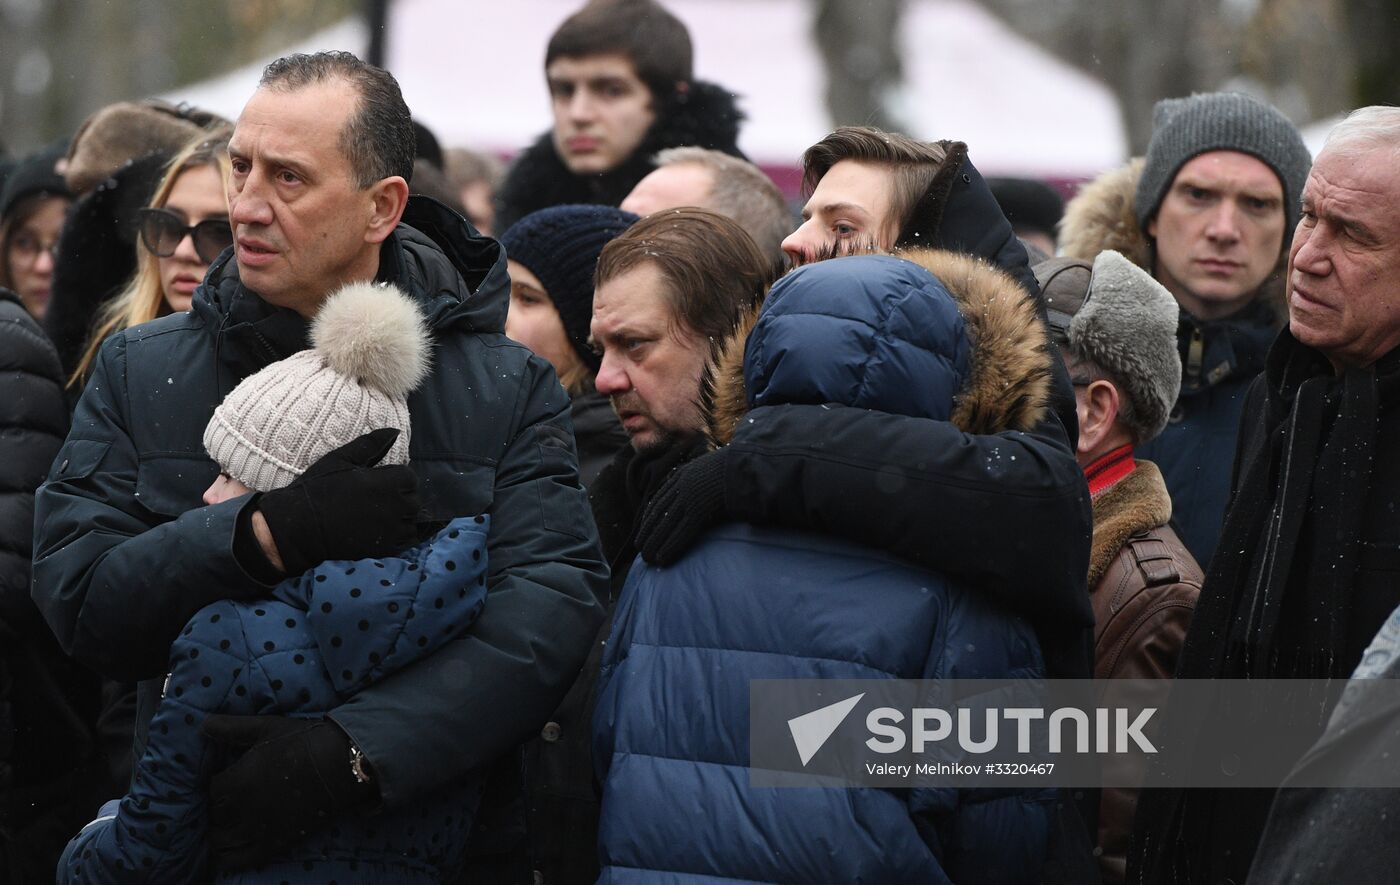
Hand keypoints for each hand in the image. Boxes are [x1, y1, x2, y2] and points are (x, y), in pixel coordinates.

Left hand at [201, 715, 375, 869]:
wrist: (340, 766)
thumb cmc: (304, 742)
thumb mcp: (266, 728)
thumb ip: (232, 728)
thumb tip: (204, 723)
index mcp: (236, 780)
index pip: (211, 791)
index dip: (219, 787)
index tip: (230, 783)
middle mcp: (240, 808)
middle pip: (214, 817)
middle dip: (220, 810)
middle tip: (233, 802)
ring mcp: (255, 830)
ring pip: (219, 842)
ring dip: (222, 834)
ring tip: (233, 825)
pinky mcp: (272, 845)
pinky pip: (236, 861)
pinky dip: (227, 858)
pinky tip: (234, 848)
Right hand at [256, 428, 421, 575]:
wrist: (298, 529)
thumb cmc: (317, 490)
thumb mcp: (340, 460)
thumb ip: (370, 445)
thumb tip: (395, 431)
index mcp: (386, 483)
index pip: (410, 477)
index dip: (396, 478)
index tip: (379, 482)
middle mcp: (394, 506)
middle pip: (413, 500)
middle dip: (400, 498)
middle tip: (377, 500)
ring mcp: (391, 530)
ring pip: (411, 521)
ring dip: (401, 518)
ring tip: (378, 517)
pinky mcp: (385, 549)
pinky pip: (406, 541)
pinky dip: (399, 536)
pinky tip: (381, 532)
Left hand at [634, 447, 728, 565]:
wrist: (744, 464)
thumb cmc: (733, 469)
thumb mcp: (710, 471)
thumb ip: (700, 482)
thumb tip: (700, 495)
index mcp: (682, 475)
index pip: (659, 499)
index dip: (649, 517)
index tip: (643, 529)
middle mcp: (681, 485)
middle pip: (658, 513)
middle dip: (647, 532)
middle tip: (640, 548)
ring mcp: (689, 497)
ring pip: (665, 525)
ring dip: (654, 543)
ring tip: (646, 558)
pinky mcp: (699, 509)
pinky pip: (681, 531)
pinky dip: (670, 546)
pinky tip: (662, 558)